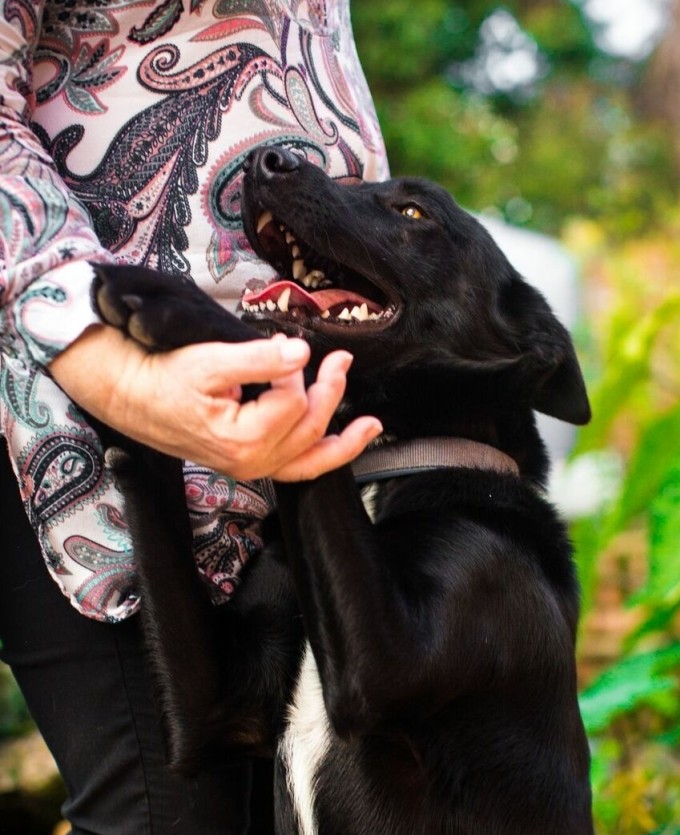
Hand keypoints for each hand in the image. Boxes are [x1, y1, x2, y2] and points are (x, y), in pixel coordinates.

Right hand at [48, 323, 381, 480]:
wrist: (131, 395)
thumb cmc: (164, 377)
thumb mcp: (210, 360)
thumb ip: (259, 358)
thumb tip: (301, 353)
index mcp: (243, 440)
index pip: (291, 401)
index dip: (290, 370)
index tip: (275, 347)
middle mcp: (253, 462)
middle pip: (308, 427)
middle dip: (330, 391)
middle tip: (341, 358)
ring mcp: (254, 467)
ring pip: (311, 457)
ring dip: (344, 437)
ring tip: (373, 423)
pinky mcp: (253, 463)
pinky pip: (299, 468)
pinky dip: (326, 455)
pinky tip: (349, 441)